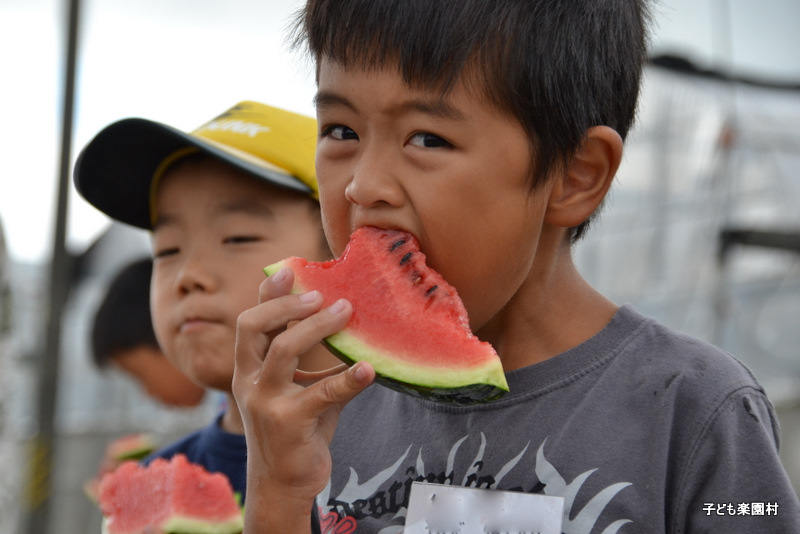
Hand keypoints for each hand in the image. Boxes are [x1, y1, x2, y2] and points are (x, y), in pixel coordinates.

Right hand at [233, 267, 374, 531]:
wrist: (284, 482)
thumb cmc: (296, 428)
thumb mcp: (300, 388)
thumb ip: (314, 359)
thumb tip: (347, 320)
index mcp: (249, 369)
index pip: (250, 322)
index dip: (268, 294)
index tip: (289, 269)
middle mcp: (250, 381)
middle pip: (253, 327)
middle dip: (285, 304)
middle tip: (320, 296)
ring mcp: (266, 402)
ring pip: (283, 350)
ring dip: (316, 327)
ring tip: (345, 312)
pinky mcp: (289, 422)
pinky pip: (322, 392)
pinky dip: (348, 378)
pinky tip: (368, 368)